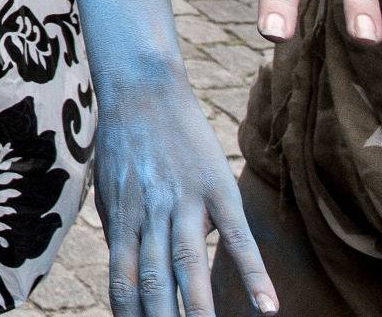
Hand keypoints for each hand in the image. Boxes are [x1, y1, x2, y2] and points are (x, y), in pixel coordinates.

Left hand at [89, 73, 274, 316]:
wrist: (140, 88)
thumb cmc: (126, 142)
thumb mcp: (112, 191)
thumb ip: (122, 234)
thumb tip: (127, 274)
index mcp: (122, 221)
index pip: (124, 284)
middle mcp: (149, 217)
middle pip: (155, 283)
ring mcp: (183, 203)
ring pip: (190, 266)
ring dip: (200, 310)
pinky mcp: (216, 188)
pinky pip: (237, 238)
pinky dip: (254, 274)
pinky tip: (269, 308)